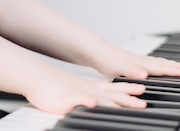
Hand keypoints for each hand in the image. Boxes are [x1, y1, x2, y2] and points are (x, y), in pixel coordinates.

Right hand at [24, 69, 146, 114]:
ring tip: (131, 103)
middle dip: (129, 98)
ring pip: (101, 97)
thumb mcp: (74, 92)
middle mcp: (88, 90)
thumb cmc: (52, 86)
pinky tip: (94, 104)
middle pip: (112, 94)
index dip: (128, 89)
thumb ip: (86, 98)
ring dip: (116, 101)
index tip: (142, 90)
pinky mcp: (67, 99)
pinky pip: (79, 100)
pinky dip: (87, 101)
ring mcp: (79, 93)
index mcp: (90, 88)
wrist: (36, 76)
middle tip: (143, 102)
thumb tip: (95, 103)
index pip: (113, 88)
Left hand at [93, 45, 179, 79]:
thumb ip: (132, 71)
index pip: (160, 68)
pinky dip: (159, 63)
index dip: (173, 71)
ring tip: (179, 65)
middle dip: (175, 66)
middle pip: (161, 63)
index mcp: (140, 63)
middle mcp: (140, 60)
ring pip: (157, 61)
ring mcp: (137, 59)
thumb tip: (145, 74)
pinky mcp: (132, 60)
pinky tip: (158, 66)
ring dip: (169, 64)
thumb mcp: (117, 68)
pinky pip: (151, 62)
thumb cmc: (106, 60)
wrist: (96, 51)